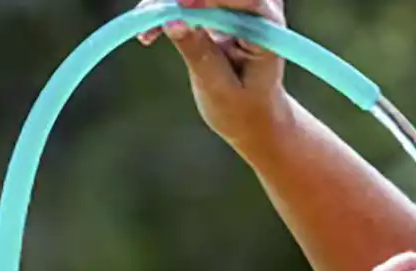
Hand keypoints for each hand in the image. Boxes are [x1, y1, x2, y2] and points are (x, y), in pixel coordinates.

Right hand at [136, 0, 290, 149]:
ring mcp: (239, 2)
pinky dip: (165, 9)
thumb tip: (171, 21)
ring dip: (167, 4)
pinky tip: (149, 34)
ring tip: (146, 33)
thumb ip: (199, 53)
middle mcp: (259, 5)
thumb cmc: (243, 107)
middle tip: (150, 17)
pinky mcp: (220, 4)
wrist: (252, 114)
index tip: (179, 4)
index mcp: (269, 27)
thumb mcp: (219, 88)